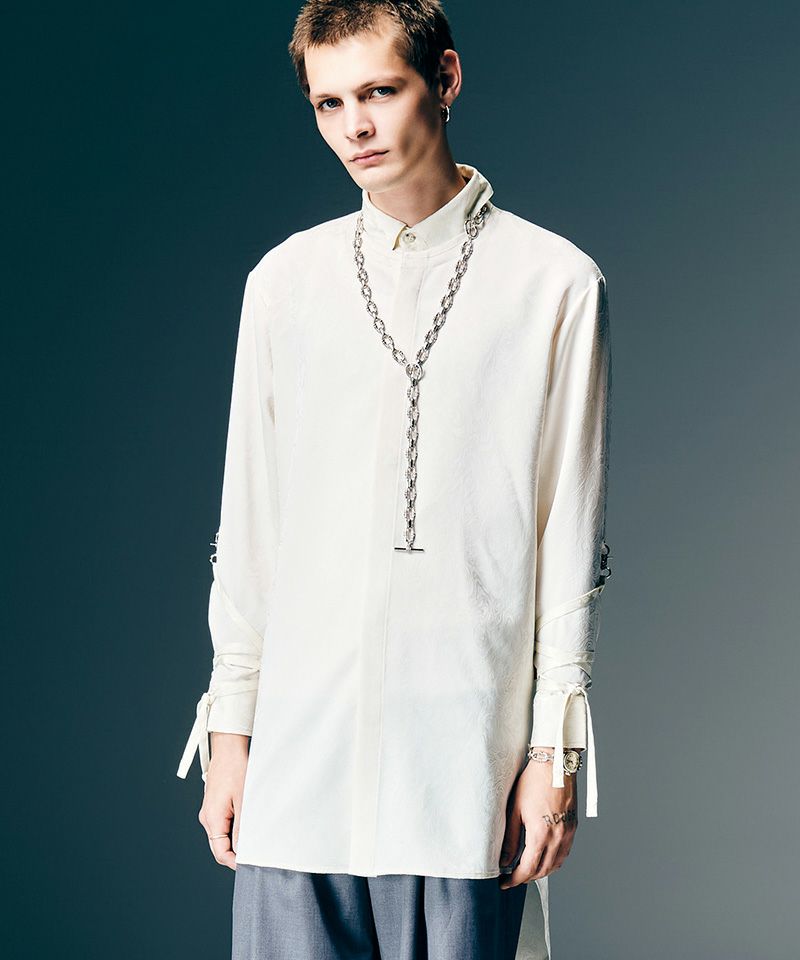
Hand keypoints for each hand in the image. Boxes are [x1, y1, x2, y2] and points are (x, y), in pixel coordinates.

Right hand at [197, 733, 249, 869]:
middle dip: (237, 852)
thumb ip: (242, 828)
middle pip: (220, 845)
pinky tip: (248, 821)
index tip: (251, 865)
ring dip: (237, 838)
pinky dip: (235, 827)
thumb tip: (243, 851)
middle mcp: (207, 817)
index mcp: (212, 819)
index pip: (220, 853)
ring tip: (256, 835)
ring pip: (222, 835)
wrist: (229, 747)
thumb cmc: (236, 769)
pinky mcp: (215, 803)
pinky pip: (223, 823)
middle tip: (257, 852)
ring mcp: (210, 810)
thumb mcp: (244, 801)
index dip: (235, 862)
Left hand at [498, 755, 578, 888]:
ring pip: (555, 865)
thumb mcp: (514, 809)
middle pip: (542, 871)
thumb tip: (504, 860)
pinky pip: (564, 854)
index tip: (504, 883)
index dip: (515, 879)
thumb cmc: (532, 782)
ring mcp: (568, 834)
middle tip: (512, 877)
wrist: (554, 764)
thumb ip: (510, 838)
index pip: (528, 868)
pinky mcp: (573, 828)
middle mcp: (558, 837)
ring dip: (540, 872)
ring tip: (526, 869)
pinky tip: (543, 857)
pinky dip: (553, 862)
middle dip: (526, 878)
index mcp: (541, 834)